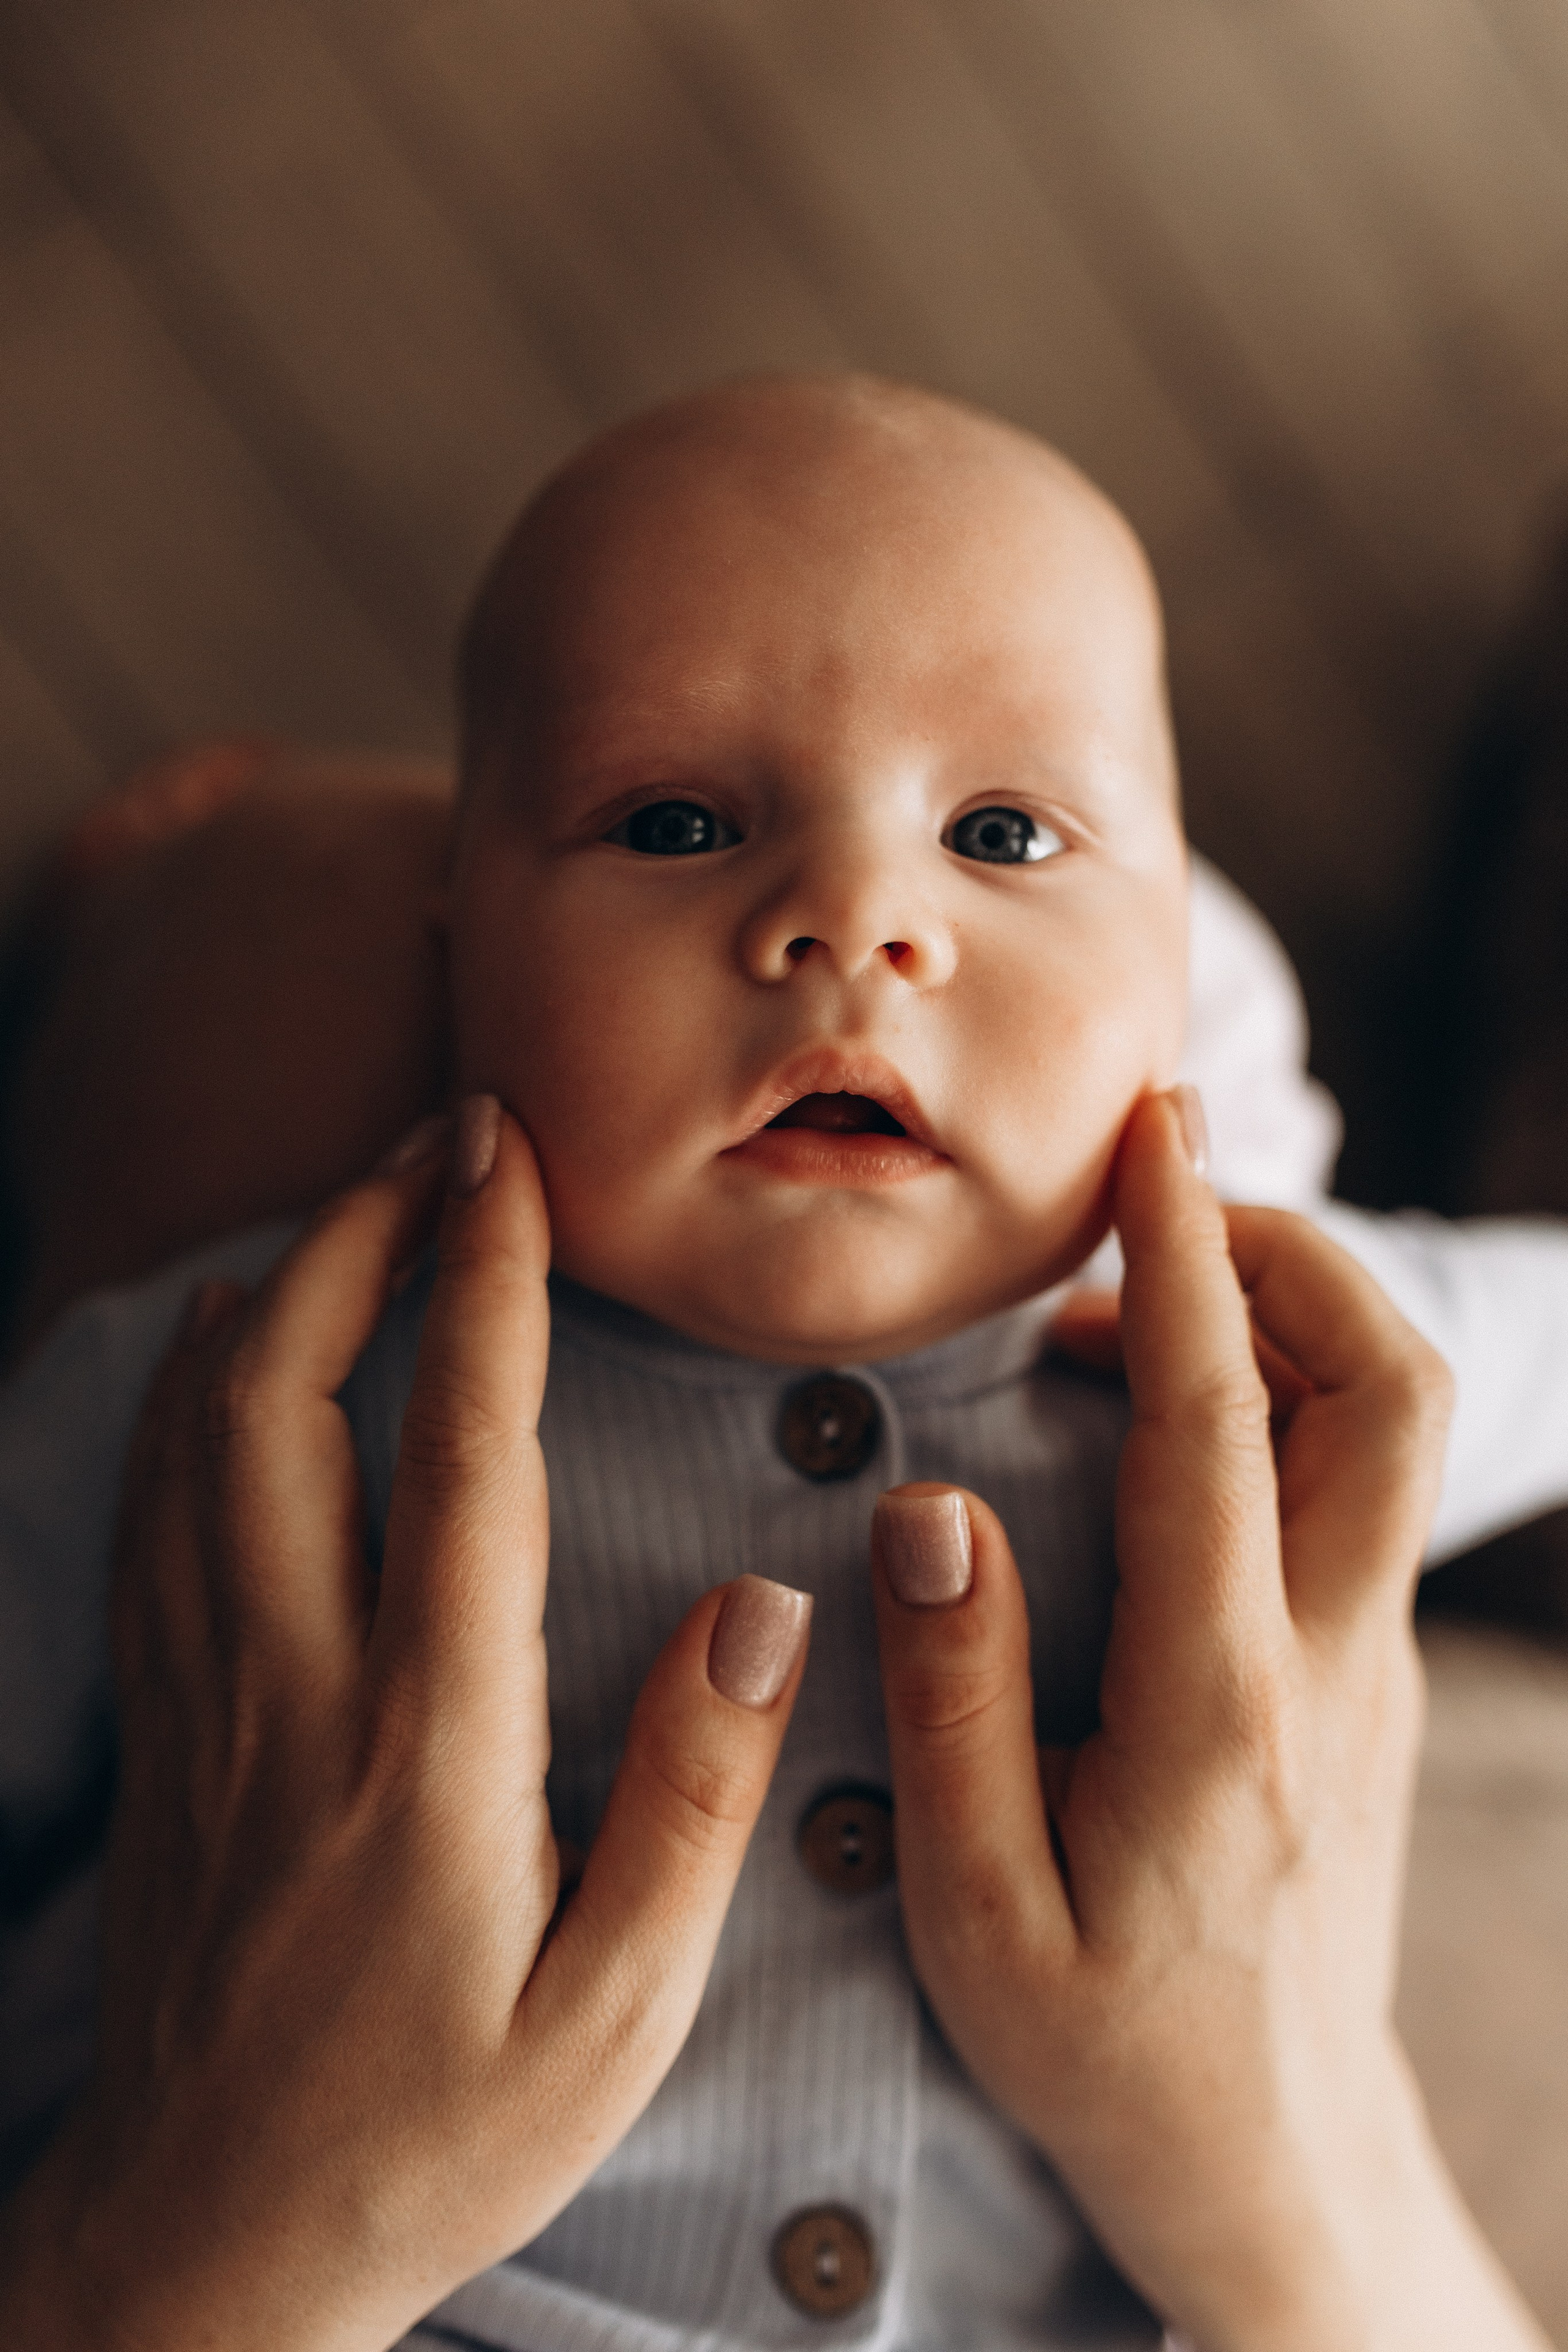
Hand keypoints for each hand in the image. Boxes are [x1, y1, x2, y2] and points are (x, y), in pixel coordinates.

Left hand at [0, 1099, 810, 2351]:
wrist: (209, 2243)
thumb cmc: (432, 2134)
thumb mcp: (613, 2016)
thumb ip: (690, 1802)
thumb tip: (762, 1606)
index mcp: (426, 1743)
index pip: (456, 1456)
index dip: (486, 1284)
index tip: (509, 1159)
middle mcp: (294, 1686)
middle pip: (288, 1398)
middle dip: (360, 1233)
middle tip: (440, 1134)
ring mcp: (203, 1697)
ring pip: (203, 1435)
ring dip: (279, 1288)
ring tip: (357, 1198)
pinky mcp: (161, 1724)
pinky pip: (152, 1510)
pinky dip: (191, 1393)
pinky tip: (230, 1339)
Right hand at [871, 1089, 1546, 2350]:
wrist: (1271, 2159)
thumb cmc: (1111, 2053)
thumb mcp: (980, 1914)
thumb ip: (955, 1700)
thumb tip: (934, 1509)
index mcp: (1221, 1710)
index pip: (1219, 1429)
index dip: (1182, 1258)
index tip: (1147, 1132)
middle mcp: (1327, 1663)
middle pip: (1386, 1389)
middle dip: (1289, 1250)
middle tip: (1154, 1197)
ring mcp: (1366, 1668)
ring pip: (1385, 1427)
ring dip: (1277, 1320)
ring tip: (1116, 1310)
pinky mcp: (1361, 1681)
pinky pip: (1349, 1486)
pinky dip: (1270, 1400)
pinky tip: (1151, 1424)